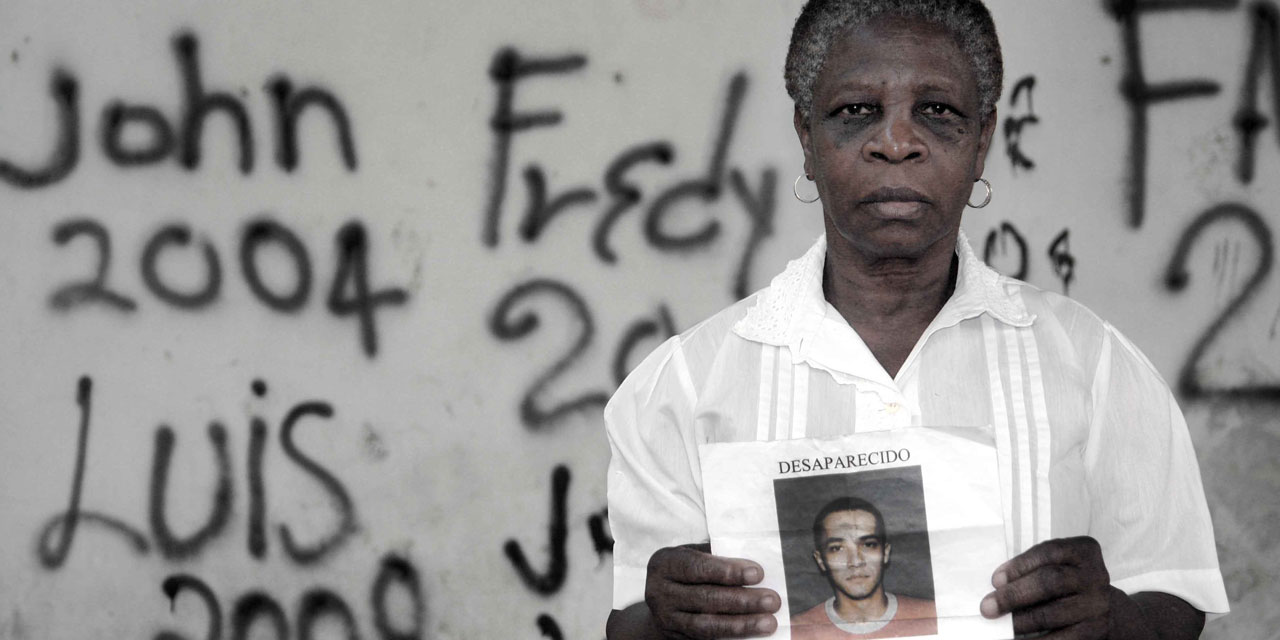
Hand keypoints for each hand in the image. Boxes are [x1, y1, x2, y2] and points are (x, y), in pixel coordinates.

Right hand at [644, 543, 780, 638]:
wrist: (662, 603)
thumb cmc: (687, 572)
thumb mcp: (693, 556)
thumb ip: (717, 557)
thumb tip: (754, 565)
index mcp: (665, 564)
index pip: (697, 567)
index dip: (727, 571)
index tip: (757, 573)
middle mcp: (659, 592)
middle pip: (705, 598)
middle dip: (742, 600)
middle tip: (772, 600)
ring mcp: (666, 620)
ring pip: (706, 625)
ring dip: (741, 625)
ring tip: (768, 622)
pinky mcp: (675, 639)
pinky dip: (731, 638)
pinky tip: (752, 636)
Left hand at [979, 536, 1113, 638]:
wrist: (1103, 609)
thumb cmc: (1069, 584)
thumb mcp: (1058, 565)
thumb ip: (1033, 570)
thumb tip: (997, 588)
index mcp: (1083, 551)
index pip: (1049, 553)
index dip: (1019, 566)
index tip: (995, 580)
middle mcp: (1094, 576)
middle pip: (1050, 582)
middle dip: (1014, 595)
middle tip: (988, 607)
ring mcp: (1097, 605)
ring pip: (1052, 613)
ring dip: (1020, 622)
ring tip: (1000, 627)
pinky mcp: (1095, 631)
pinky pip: (1061, 639)